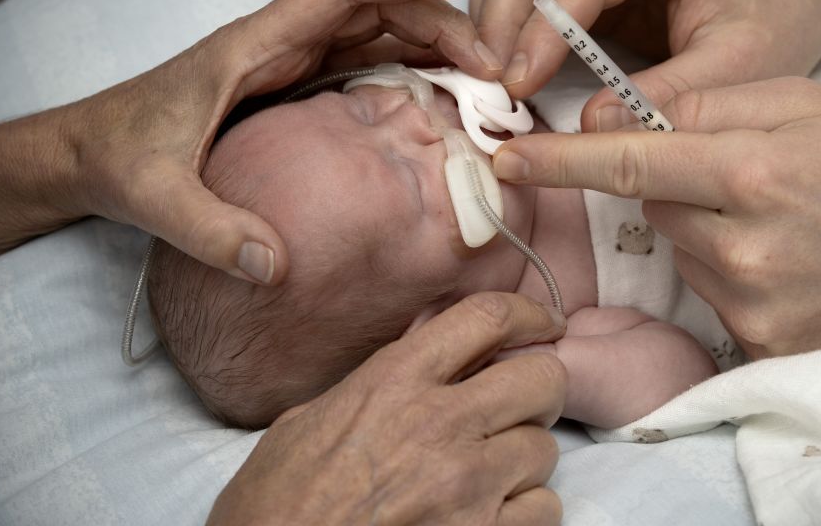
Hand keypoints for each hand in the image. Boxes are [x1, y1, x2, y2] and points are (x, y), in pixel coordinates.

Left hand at [0, 0, 504, 283]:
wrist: (91, 153)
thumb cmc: (119, 156)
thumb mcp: (157, 194)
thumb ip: (210, 228)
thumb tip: (273, 267)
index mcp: (254, 47)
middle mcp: (280, 47)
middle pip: (375, 11)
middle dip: (440, 23)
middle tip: (493, 64)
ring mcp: (289, 66)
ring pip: (375, 36)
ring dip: (431, 46)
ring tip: (482, 79)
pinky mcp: (293, 89)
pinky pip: (363, 67)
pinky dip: (407, 72)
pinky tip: (438, 100)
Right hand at [207, 292, 567, 525]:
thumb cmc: (276, 502)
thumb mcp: (312, 419)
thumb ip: (377, 382)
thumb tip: (420, 356)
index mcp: (394, 381)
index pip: (487, 318)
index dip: (529, 313)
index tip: (542, 323)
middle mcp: (438, 424)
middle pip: (542, 377)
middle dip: (540, 385)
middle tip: (521, 401)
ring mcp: (465, 486)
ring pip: (544, 446)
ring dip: (524, 455)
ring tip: (490, 469)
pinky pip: (543, 507)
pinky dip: (525, 509)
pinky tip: (491, 511)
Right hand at [470, 0, 820, 131]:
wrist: (780, 1)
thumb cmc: (767, 27)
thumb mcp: (737, 69)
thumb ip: (669, 95)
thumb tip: (591, 129)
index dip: (538, 33)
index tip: (516, 88)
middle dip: (496, 24)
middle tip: (487, 90)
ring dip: (488, 22)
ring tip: (491, 84)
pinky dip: (498, 23)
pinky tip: (504, 68)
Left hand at [491, 79, 820, 356]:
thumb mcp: (808, 102)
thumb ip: (711, 105)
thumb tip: (625, 118)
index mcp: (750, 171)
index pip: (627, 160)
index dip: (559, 159)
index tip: (505, 159)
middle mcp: (743, 244)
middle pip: (652, 204)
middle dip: (674, 184)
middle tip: (740, 176)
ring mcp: (750, 302)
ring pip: (679, 248)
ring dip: (703, 227)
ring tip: (774, 219)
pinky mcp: (760, 342)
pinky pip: (708, 292)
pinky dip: (728, 270)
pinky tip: (781, 260)